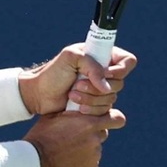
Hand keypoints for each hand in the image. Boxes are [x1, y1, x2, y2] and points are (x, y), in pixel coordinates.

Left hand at [18, 44, 136, 115]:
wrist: (39, 94)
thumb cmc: (52, 73)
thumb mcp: (71, 58)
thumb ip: (92, 66)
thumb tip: (105, 86)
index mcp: (101, 56)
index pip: (127, 61)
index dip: (120, 69)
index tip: (105, 74)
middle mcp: (103, 72)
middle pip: (119, 83)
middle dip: (97, 87)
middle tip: (78, 83)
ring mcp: (99, 89)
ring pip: (111, 98)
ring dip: (91, 98)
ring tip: (72, 94)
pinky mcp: (95, 104)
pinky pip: (104, 110)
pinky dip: (90, 109)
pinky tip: (76, 106)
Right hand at [23, 108, 126, 166]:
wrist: (33, 163)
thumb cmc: (41, 136)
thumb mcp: (53, 116)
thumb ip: (70, 111)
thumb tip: (77, 103)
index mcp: (88, 123)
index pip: (116, 118)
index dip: (112, 118)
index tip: (106, 119)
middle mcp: (95, 140)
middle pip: (102, 133)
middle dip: (92, 133)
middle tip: (75, 136)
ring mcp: (94, 157)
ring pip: (94, 149)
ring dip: (85, 149)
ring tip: (65, 151)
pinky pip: (90, 164)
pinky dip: (81, 163)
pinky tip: (66, 162)